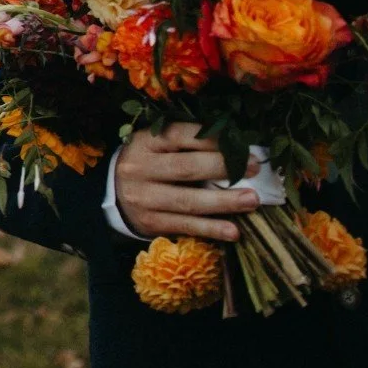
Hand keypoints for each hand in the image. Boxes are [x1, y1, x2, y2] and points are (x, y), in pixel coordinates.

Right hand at [113, 122, 258, 240]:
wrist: (114, 193)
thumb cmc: (148, 163)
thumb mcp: (157, 145)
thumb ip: (186, 144)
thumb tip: (234, 145)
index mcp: (144, 143)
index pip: (179, 136)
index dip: (211, 138)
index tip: (240, 143)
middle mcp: (140, 168)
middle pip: (185, 168)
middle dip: (223, 168)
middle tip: (253, 168)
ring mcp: (144, 198)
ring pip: (188, 201)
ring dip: (223, 202)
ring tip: (252, 200)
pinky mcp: (150, 222)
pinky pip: (185, 226)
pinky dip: (211, 229)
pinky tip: (233, 231)